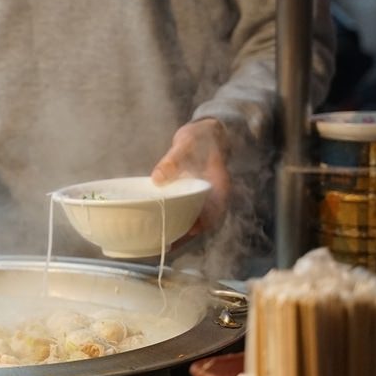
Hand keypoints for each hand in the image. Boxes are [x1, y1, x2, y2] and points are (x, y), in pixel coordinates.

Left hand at [151, 118, 229, 235]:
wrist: (207, 131)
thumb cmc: (200, 136)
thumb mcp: (186, 144)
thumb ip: (172, 160)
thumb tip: (157, 178)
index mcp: (219, 185)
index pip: (215, 211)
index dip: (203, 224)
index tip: (188, 233)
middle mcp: (215, 195)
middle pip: (205, 220)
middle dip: (187, 234)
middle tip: (168, 245)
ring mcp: (206, 197)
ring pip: (196, 219)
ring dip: (182, 230)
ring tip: (163, 242)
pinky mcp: (196, 196)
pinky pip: (189, 212)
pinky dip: (178, 220)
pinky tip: (163, 225)